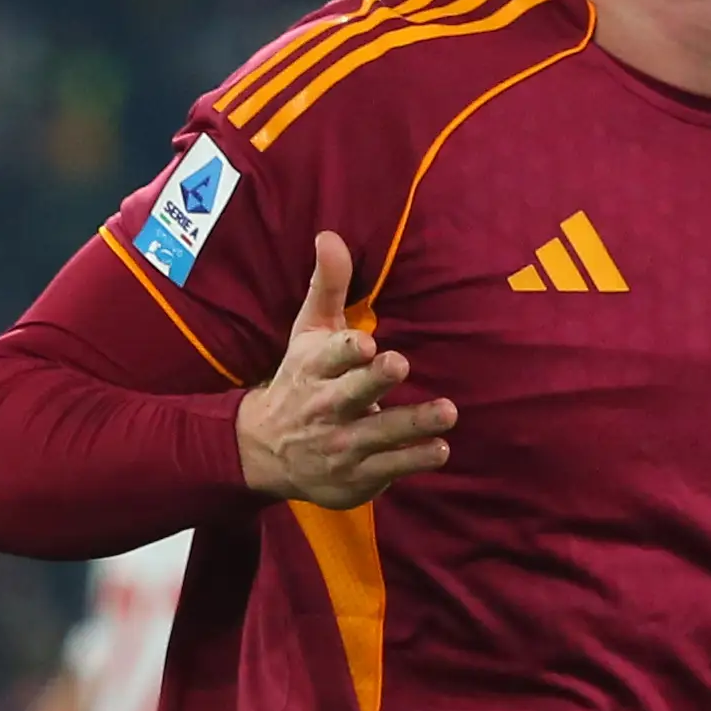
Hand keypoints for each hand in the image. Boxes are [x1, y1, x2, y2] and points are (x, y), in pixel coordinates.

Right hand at [235, 231, 454, 509]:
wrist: (263, 449)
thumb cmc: (299, 379)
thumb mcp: (307, 332)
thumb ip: (326, 286)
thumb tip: (329, 235)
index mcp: (313, 368)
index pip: (329, 356)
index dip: (346, 350)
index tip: (366, 343)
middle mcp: (324, 407)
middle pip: (351, 394)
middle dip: (373, 381)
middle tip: (398, 364)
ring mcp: (339, 445)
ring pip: (379, 434)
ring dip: (413, 424)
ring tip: (446, 412)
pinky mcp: (354, 475)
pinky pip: (388, 468)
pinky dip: (413, 460)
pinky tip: (439, 448)